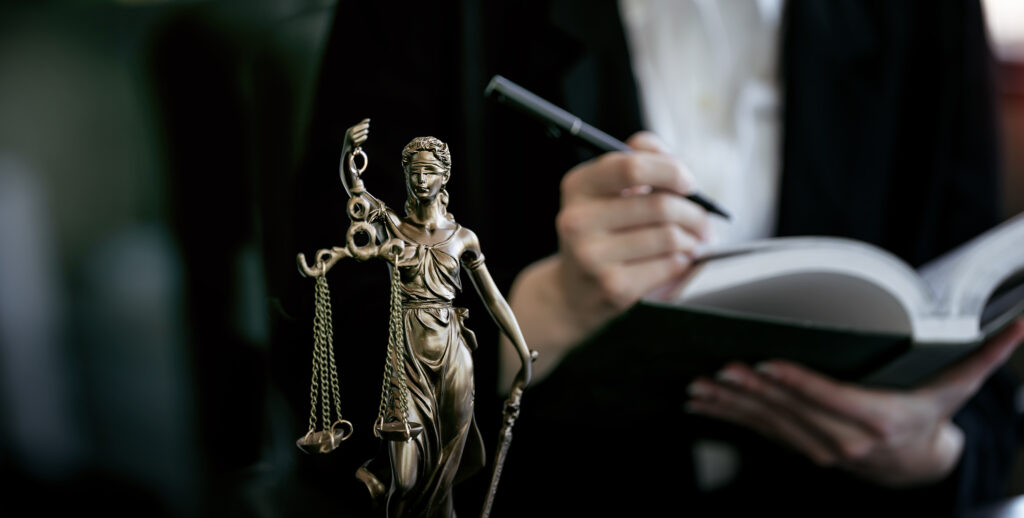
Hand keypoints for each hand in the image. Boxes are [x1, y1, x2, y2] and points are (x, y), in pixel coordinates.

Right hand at [343, 118, 369, 152]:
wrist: (347, 149)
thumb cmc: (352, 139)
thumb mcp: (354, 132)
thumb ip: (360, 126)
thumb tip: (368, 120)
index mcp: (349, 130)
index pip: (358, 124)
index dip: (364, 122)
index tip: (369, 120)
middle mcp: (350, 134)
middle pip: (361, 127)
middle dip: (365, 126)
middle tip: (368, 126)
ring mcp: (353, 138)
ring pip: (363, 132)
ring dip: (365, 132)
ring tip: (366, 132)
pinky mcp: (356, 143)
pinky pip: (364, 137)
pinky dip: (365, 137)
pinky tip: (365, 137)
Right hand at [555, 132, 707, 327]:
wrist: (574, 290)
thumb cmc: (603, 231)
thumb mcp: (608, 190)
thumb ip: (639, 159)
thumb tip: (674, 165)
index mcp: (578, 186)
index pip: (632, 167)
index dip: (670, 171)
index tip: (687, 183)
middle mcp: (578, 221)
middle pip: (660, 205)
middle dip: (694, 213)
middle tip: (704, 221)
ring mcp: (593, 256)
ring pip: (669, 236)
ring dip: (692, 239)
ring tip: (693, 242)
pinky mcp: (613, 287)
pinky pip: (669, 265)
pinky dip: (683, 261)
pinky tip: (677, 261)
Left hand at [686, 317, 1023, 486]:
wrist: (917, 467)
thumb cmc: (931, 416)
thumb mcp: (959, 387)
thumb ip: (986, 354)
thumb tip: (1021, 323)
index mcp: (878, 419)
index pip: (832, 398)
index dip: (798, 382)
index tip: (768, 364)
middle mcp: (844, 439)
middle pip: (792, 411)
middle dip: (754, 390)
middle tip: (721, 367)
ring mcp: (818, 449)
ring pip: (769, 424)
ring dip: (732, 405)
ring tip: (700, 386)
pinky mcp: (800, 449)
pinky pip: (759, 433)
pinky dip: (729, 418)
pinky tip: (701, 404)